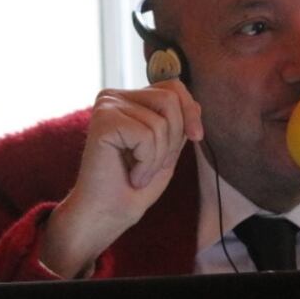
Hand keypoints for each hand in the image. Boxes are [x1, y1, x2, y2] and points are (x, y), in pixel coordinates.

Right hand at [42, 80, 203, 276]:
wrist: (110, 212)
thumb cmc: (137, 183)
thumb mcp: (168, 147)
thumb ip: (178, 122)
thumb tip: (196, 103)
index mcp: (130, 99)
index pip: (173, 86)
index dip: (190, 111)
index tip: (197, 137)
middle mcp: (114, 96)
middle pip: (170, 99)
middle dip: (174, 138)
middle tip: (154, 163)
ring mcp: (106, 106)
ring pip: (161, 122)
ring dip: (159, 156)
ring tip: (140, 171)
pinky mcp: (102, 120)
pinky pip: (146, 136)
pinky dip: (147, 162)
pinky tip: (131, 174)